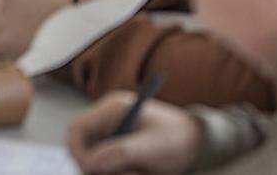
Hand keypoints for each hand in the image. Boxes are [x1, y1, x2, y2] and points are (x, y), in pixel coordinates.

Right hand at [67, 92, 202, 173]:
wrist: (200, 144)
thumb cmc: (179, 139)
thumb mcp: (152, 147)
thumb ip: (120, 153)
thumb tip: (91, 163)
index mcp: (112, 109)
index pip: (76, 128)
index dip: (77, 151)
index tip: (89, 170)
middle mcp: (107, 120)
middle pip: (83, 147)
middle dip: (97, 166)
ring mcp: (112, 135)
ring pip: (96, 161)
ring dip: (112, 172)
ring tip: (138, 173)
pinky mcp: (118, 149)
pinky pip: (108, 166)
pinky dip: (120, 173)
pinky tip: (139, 172)